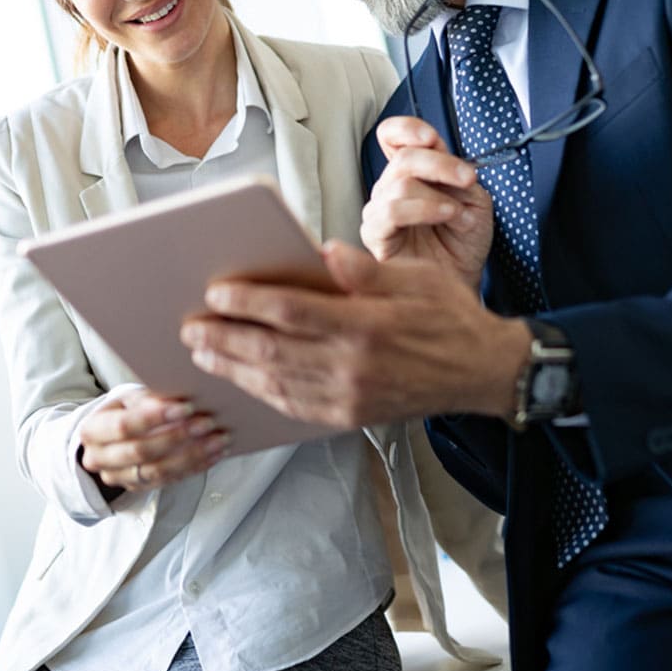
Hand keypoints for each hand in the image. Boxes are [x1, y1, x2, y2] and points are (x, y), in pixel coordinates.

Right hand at [79, 390, 229, 492]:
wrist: (113, 435)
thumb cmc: (127, 409)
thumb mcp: (131, 398)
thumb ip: (149, 399)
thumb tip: (179, 398)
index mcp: (92, 430)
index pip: (123, 426)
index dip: (155, 418)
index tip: (187, 407)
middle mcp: (99, 459)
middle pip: (141, 451)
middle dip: (178, 437)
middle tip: (208, 423)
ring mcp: (118, 478)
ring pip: (157, 471)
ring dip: (192, 455)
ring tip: (219, 440)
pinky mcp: (138, 488)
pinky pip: (169, 481)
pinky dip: (195, 467)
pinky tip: (215, 453)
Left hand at [180, 240, 530, 428]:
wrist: (481, 372)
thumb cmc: (448, 316)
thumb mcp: (415, 277)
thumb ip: (363, 270)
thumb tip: (321, 254)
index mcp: (366, 325)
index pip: (291, 312)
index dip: (247, 302)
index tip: (215, 292)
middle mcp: (353, 366)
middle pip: (271, 352)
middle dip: (223, 339)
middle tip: (190, 327)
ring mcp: (350, 397)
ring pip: (275, 384)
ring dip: (233, 369)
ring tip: (202, 355)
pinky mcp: (350, 415)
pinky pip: (294, 407)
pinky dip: (262, 394)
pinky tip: (242, 381)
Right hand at [361, 117, 492, 288]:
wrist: (464, 279)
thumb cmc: (464, 241)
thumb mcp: (472, 198)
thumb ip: (456, 172)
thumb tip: (442, 155)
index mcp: (412, 172)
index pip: (392, 135)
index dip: (406, 129)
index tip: (431, 137)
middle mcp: (390, 187)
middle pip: (403, 157)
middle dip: (440, 164)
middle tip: (467, 178)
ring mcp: (380, 210)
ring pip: (399, 183)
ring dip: (437, 195)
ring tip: (460, 213)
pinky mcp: (375, 235)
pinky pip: (390, 212)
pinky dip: (424, 209)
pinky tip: (446, 216)